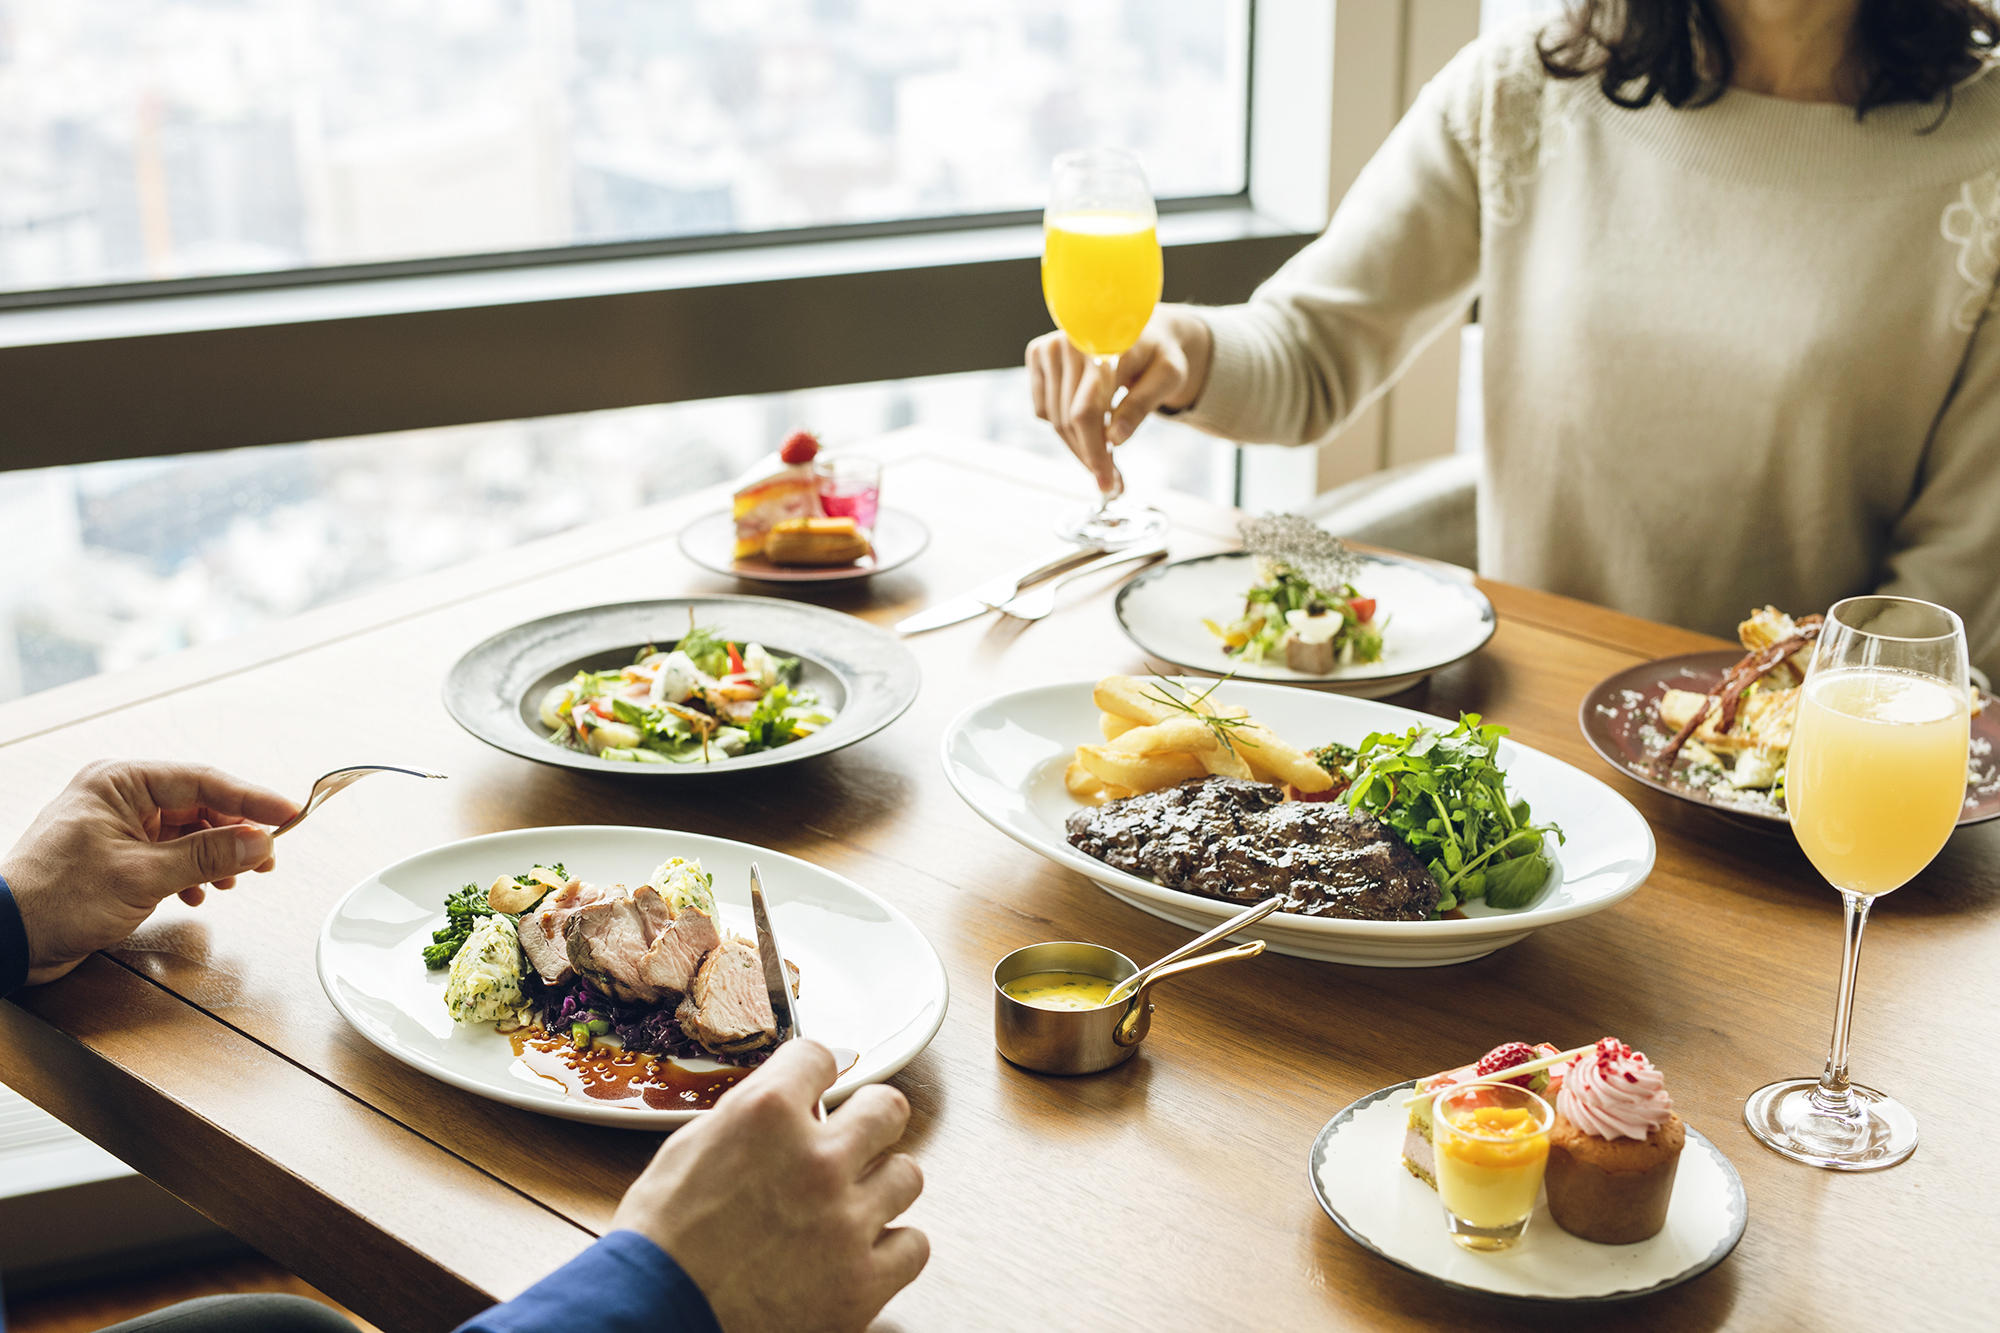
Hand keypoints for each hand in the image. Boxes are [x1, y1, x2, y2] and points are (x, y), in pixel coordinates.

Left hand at [1, 761, 297, 984]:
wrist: (8, 938)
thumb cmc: (55, 899)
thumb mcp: (143, 876)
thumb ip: (208, 856)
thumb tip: (258, 842)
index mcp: (120, 782)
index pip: (204, 781)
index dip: (252, 799)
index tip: (289, 814)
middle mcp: (119, 797)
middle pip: (200, 806)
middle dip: (235, 835)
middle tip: (267, 856)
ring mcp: (118, 826)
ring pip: (188, 832)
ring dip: (214, 858)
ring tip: (234, 880)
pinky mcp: (118, 855)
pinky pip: (170, 853)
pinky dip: (191, 872)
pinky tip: (197, 893)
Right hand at [613, 1040, 927, 1332]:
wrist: (653, 1318)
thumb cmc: (658, 1245)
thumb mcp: (688, 1151)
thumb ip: (746, 1120)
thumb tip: (782, 1109)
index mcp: (765, 1116)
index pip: (818, 1057)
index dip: (812, 1072)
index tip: (815, 1084)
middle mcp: (816, 1160)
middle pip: (887, 1107)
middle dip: (870, 1117)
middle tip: (856, 1136)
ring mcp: (845, 1222)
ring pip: (907, 1175)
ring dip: (880, 1185)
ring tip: (853, 1202)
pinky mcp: (862, 1282)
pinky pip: (913, 1246)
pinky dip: (890, 1248)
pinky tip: (862, 1250)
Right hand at [1026, 305, 1213, 491]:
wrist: (1140, 329)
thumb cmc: (1158, 355)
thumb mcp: (1168, 378)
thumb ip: (1142, 405)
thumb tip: (1115, 439)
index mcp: (1106, 345)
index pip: (1087, 411)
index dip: (1094, 451)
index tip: (1107, 483)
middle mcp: (1071, 341)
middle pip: (1068, 420)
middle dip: (1089, 456)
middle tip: (1111, 480)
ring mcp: (1050, 346)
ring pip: (1054, 420)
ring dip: (1078, 447)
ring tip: (1104, 458)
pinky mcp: (1038, 354)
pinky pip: (1043, 410)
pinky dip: (1065, 427)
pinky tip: (1090, 424)